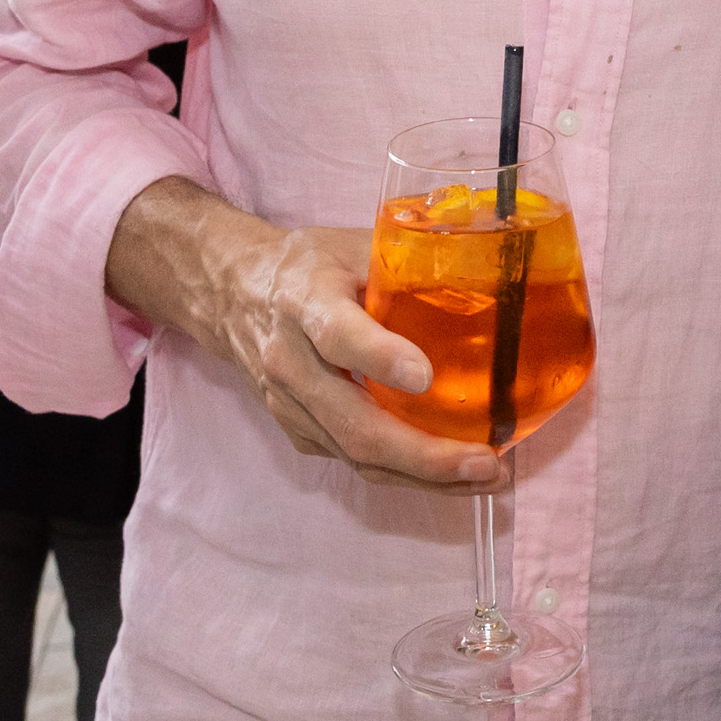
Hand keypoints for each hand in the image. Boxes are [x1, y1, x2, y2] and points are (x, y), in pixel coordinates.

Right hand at [105, 179, 497, 494]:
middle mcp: (290, 361)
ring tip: (483, 476)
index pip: (337, 334)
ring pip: (356, 455)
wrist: (232, 294)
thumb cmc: (309, 265)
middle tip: (486, 461)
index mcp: (305, 300)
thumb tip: (488, 270)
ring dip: (423, 476)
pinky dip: (405, 474)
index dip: (378, 357)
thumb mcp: (352, 244)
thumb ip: (406, 261)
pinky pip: (353, 461)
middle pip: (354, 423)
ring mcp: (290, 405)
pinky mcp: (298, 431)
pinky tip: (451, 473)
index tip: (425, 377)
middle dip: (423, 454)